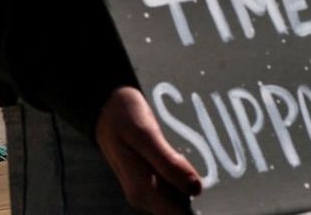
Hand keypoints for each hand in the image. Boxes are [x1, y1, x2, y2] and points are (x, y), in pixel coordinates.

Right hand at [95, 86, 201, 213]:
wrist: (104, 106)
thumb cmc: (122, 116)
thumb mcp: (144, 134)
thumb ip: (167, 162)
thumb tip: (195, 189)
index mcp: (141, 190)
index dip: (197, 204)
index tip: (206, 184)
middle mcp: (142, 196)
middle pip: (181, 208)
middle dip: (194, 190)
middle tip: (201, 164)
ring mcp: (145, 189)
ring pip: (179, 197)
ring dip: (189, 181)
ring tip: (189, 155)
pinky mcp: (149, 180)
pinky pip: (173, 185)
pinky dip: (182, 174)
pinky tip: (184, 156)